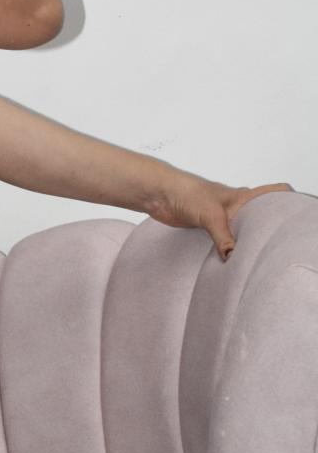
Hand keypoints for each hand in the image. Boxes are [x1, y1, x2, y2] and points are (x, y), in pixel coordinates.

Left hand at [147, 174, 292, 260]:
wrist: (159, 194)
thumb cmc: (187, 192)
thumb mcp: (212, 215)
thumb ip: (224, 237)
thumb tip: (234, 257)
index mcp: (243, 197)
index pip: (273, 194)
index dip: (285, 203)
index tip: (292, 221)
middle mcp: (236, 205)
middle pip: (259, 215)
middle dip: (267, 229)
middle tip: (275, 249)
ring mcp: (222, 215)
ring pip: (241, 228)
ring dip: (246, 240)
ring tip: (256, 259)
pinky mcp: (208, 225)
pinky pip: (224, 238)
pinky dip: (228, 248)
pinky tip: (230, 260)